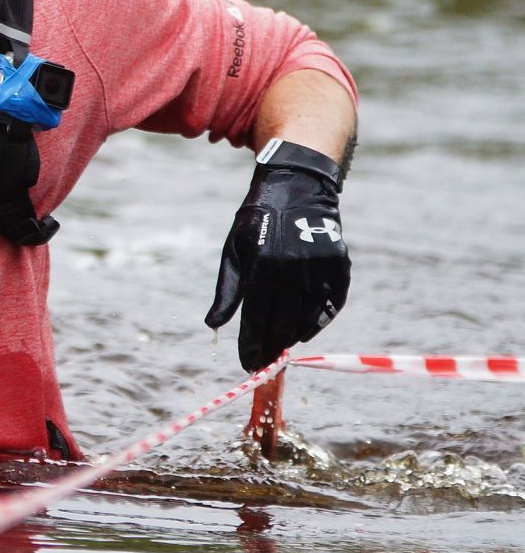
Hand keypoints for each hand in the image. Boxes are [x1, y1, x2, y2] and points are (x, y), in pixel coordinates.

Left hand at [206, 139, 350, 370]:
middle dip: (271, 347)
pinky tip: (303, 330)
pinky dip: (318, 321)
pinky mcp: (339, 265)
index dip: (251, 346)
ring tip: (279, 348)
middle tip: (264, 363)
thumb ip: (227, 291)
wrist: (296, 186)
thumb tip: (213, 325)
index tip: (247, 365)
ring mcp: (319, 267)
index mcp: (262, 264)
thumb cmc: (256, 221)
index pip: (256, 318)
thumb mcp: (233, 250)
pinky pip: (330, 304)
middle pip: (283, 323)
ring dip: (292, 337)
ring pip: (307, 317)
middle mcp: (293, 268)